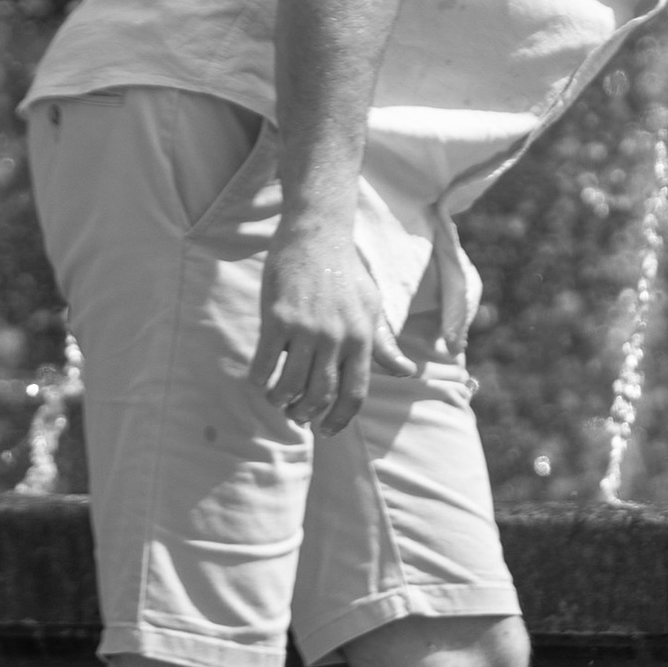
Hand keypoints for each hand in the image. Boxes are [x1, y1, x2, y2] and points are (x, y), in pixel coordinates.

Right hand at [254, 222, 412, 434]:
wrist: (316, 235)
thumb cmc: (346, 273)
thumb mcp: (372, 307)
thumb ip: (383, 344)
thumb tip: (407, 372)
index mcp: (363, 338)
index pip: (354, 393)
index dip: (340, 419)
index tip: (327, 430)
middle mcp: (337, 337)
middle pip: (320, 395)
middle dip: (306, 414)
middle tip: (297, 415)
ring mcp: (306, 328)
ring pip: (290, 385)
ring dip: (281, 401)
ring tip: (277, 400)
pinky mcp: (277, 318)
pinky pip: (265, 363)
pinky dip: (260, 381)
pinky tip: (259, 383)